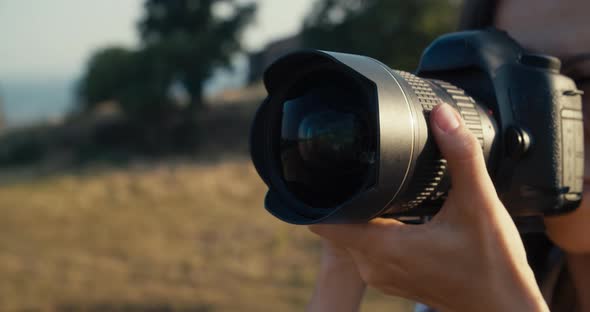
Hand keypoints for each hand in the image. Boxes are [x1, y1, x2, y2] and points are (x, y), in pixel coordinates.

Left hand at [309, 104, 548, 311]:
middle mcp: (375, 266)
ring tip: (377, 188)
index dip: (317, 196)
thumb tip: (442, 116)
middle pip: (337, 225)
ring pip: (352, 238)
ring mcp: (382, 276)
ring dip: (359, 214)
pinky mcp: (393, 280)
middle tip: (360, 170)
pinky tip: (394, 212)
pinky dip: (374, 229)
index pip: (324, 223)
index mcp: (384, 247)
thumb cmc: (493, 266)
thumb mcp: (480, 204)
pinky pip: (368, 249)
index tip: (322, 171)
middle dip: (343, 198)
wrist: (505, 308)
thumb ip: (460, 156)